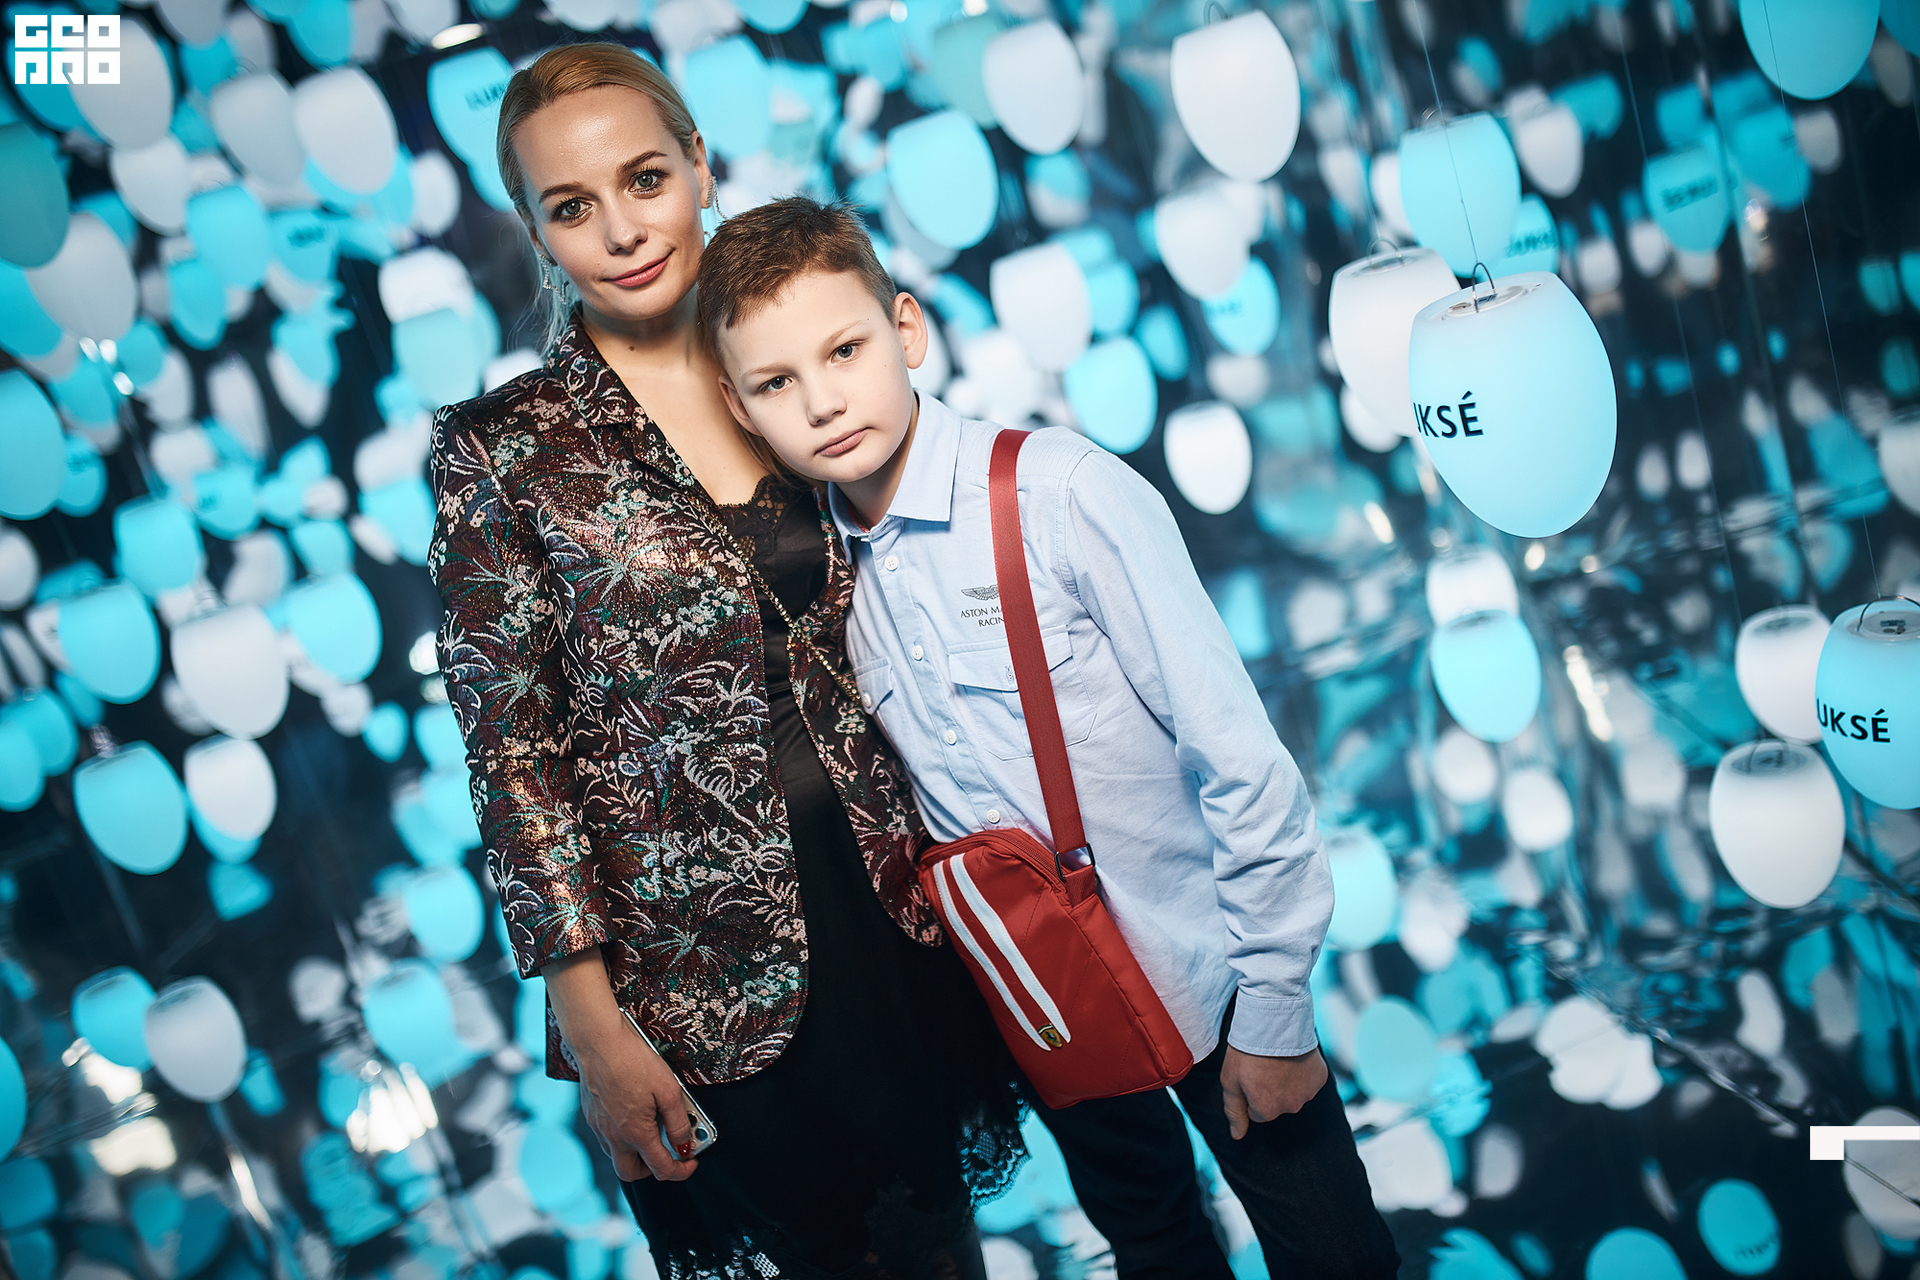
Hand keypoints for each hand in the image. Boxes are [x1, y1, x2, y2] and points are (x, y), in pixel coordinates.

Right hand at [541, 948, 701, 1182]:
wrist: (597, 1041)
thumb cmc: (633, 1060)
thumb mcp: (668, 1089)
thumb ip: (678, 1122)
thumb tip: (685, 1145)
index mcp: (635, 1134)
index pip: (661, 1169)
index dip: (681, 1171)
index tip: (691, 1162)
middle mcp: (613, 1137)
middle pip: (632, 1174)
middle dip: (654, 1170)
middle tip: (670, 1153)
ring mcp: (599, 1127)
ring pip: (616, 1157)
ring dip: (636, 1156)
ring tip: (654, 1133)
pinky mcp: (590, 1115)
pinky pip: (607, 1139)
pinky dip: (623, 1139)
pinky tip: (634, 1117)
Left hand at [1220, 1045, 1327, 1139]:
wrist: (1274, 1023)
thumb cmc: (1247, 1051)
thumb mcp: (1230, 1081)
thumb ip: (1234, 1112)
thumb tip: (1237, 1136)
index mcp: (1267, 1111)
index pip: (1257, 1112)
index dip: (1251, 1093)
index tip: (1249, 1075)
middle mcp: (1290, 1107)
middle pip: (1277, 1105)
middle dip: (1270, 1090)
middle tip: (1263, 1066)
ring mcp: (1308, 1093)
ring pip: (1294, 1094)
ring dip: (1287, 1082)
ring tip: (1278, 1060)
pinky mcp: (1320, 1078)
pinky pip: (1309, 1082)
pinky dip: (1303, 1072)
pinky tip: (1294, 1058)